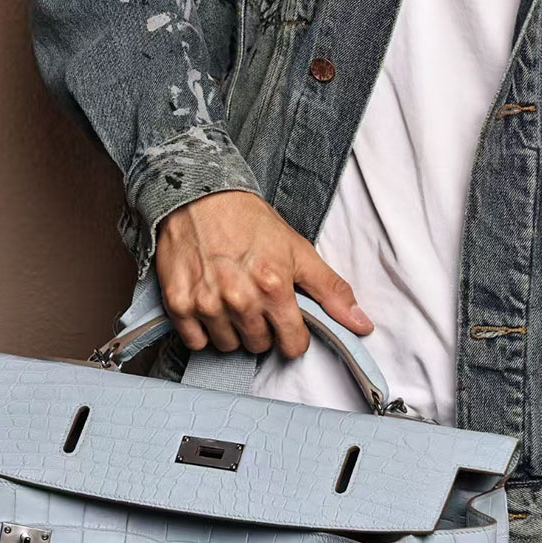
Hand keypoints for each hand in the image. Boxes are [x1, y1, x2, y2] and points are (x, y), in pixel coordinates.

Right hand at [155, 191, 373, 356]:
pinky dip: (203, 330)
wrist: (199, 196)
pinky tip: (208, 306)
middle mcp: (240, 299)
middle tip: (254, 302)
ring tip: (230, 300)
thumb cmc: (249, 222)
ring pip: (228, 346)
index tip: (285, 322)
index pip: (292, 345)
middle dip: (262, 330)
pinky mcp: (179, 305)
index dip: (292, 336)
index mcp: (274, 287)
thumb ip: (332, 291)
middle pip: (260, 346)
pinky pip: (196, 342)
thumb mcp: (298, 251)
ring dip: (232, 330)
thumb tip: (363, 325)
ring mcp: (207, 304)